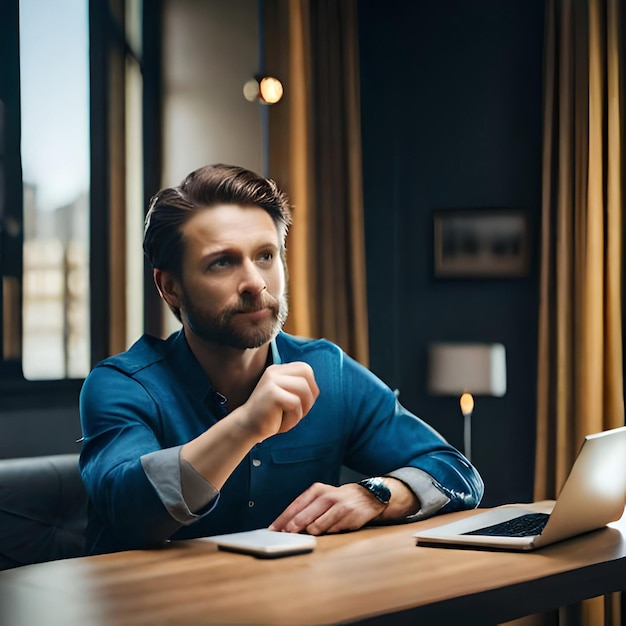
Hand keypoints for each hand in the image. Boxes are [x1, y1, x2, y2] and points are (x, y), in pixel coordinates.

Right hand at [233, 362, 318, 441]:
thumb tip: (316, 389)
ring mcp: (272, 381)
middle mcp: (274, 372)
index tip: (304, 403)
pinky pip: (296, 404)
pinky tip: (281, 422)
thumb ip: (298, 388)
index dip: (311, 386)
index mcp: (278, 370)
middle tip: (300, 410)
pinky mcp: (272, 393)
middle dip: (310, 395)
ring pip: (304, 389)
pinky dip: (294, 418)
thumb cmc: (270, 416)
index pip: (305, 368)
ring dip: (302, 409)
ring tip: (290, 417)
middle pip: (307, 374)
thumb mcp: (286, 397)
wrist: (246, 428)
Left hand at [268, 482, 386, 534]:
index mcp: (316, 490)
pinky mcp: (348, 516)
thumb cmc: (338, 500)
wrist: (366, 496)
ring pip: (316, 526)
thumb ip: (306, 509)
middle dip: (292, 529)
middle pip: (303, 516)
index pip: (295, 505)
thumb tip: (286, 525)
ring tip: (308, 535)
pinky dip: (327, 533)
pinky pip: (332, 530)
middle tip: (284, 537)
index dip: (283, 519)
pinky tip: (329, 529)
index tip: (273, 530)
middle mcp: (327, 496)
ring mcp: (338, 506)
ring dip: (310, 533)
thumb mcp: (321, 497)